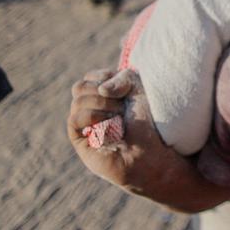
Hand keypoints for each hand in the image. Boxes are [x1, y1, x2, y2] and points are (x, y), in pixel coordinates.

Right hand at [66, 69, 180, 194]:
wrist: (156, 152)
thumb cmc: (150, 121)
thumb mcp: (140, 89)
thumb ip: (122, 79)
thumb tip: (102, 90)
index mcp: (104, 96)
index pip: (90, 78)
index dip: (105, 77)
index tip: (125, 89)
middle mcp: (91, 110)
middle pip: (80, 88)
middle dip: (103, 93)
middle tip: (123, 105)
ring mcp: (85, 126)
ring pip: (77, 102)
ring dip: (103, 105)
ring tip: (120, 117)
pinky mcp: (81, 142)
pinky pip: (74, 120)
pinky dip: (92, 117)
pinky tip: (110, 126)